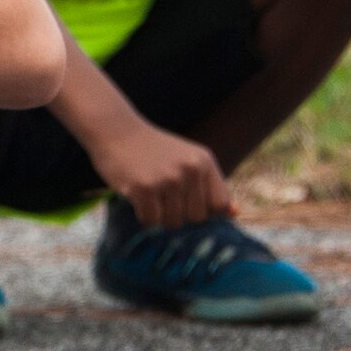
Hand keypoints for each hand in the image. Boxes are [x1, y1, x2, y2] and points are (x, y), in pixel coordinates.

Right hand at [89, 119, 231, 227]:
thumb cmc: (151, 148)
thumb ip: (210, 185)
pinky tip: (137, 198)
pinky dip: (144, 215)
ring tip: (149, 195)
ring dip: (160, 215)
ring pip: (173, 222)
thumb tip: (236, 213)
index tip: (187, 200)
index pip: (219, 204)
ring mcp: (166, 179)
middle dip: (179, 213)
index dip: (204, 209)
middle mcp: (189, 170)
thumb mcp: (187, 159)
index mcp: (204, 162)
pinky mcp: (143, 188)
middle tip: (162, 196)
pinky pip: (151, 220)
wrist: (114, 129)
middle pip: (196, 217)